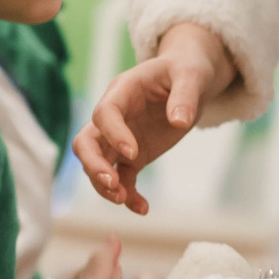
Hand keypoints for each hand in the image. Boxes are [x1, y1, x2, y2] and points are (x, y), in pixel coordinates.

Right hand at [73, 23, 232, 213]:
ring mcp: (120, 137)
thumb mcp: (192, 76)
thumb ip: (185, 96)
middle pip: (86, 142)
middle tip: (112, 184)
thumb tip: (179, 121)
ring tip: (124, 200)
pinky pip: (122, 179)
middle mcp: (114, 115)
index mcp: (123, 90)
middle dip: (94, 165)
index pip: (104, 113)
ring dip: (104, 185)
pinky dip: (128, 196)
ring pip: (97, 164)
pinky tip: (143, 208)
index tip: (133, 153)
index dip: (114, 134)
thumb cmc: (187, 70)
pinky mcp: (133, 156)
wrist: (191, 79)